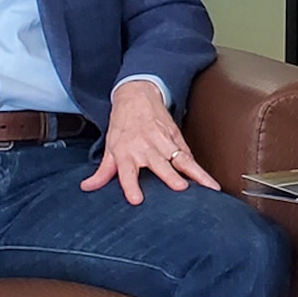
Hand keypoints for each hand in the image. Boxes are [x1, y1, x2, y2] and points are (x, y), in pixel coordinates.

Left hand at [81, 79, 219, 204]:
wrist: (137, 96)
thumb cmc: (123, 125)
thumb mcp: (110, 147)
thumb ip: (102, 172)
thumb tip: (87, 187)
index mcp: (125, 152)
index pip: (127, 173)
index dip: (131, 186)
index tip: (137, 200)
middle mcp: (145, 147)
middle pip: (160, 164)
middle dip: (171, 176)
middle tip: (181, 188)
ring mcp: (163, 141)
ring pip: (181, 159)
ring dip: (196, 173)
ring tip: (209, 187)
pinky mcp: (176, 137)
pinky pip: (188, 154)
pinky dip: (199, 167)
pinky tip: (210, 181)